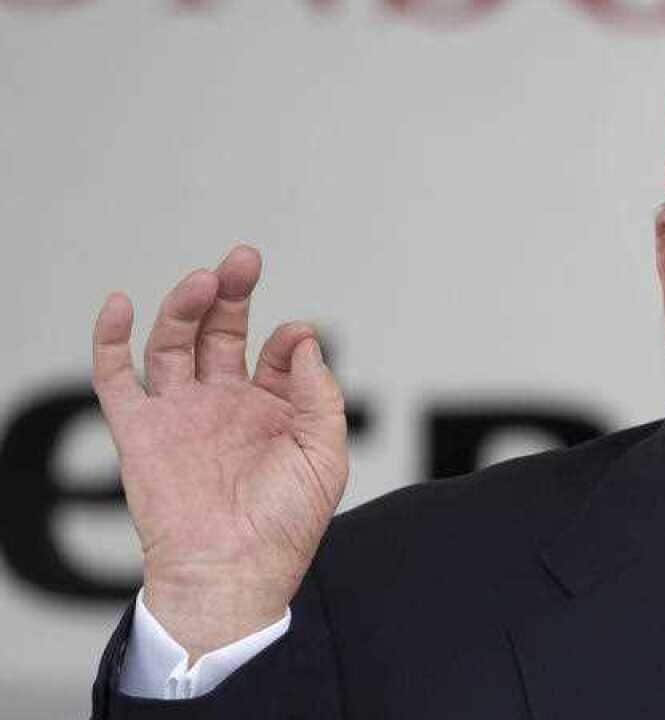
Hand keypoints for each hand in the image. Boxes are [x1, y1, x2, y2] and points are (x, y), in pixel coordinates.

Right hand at [92, 246, 347, 661]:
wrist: (233, 573)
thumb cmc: (285, 526)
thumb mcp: (324, 455)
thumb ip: (319, 395)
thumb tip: (303, 341)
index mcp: (271, 409)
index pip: (276, 352)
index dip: (288, 338)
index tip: (296, 337)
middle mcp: (224, 403)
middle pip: (221, 331)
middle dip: (231, 293)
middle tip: (242, 260)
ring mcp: (180, 412)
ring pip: (174, 342)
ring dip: (185, 306)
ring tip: (203, 280)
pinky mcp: (139, 429)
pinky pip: (116, 376)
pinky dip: (110, 338)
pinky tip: (120, 304)